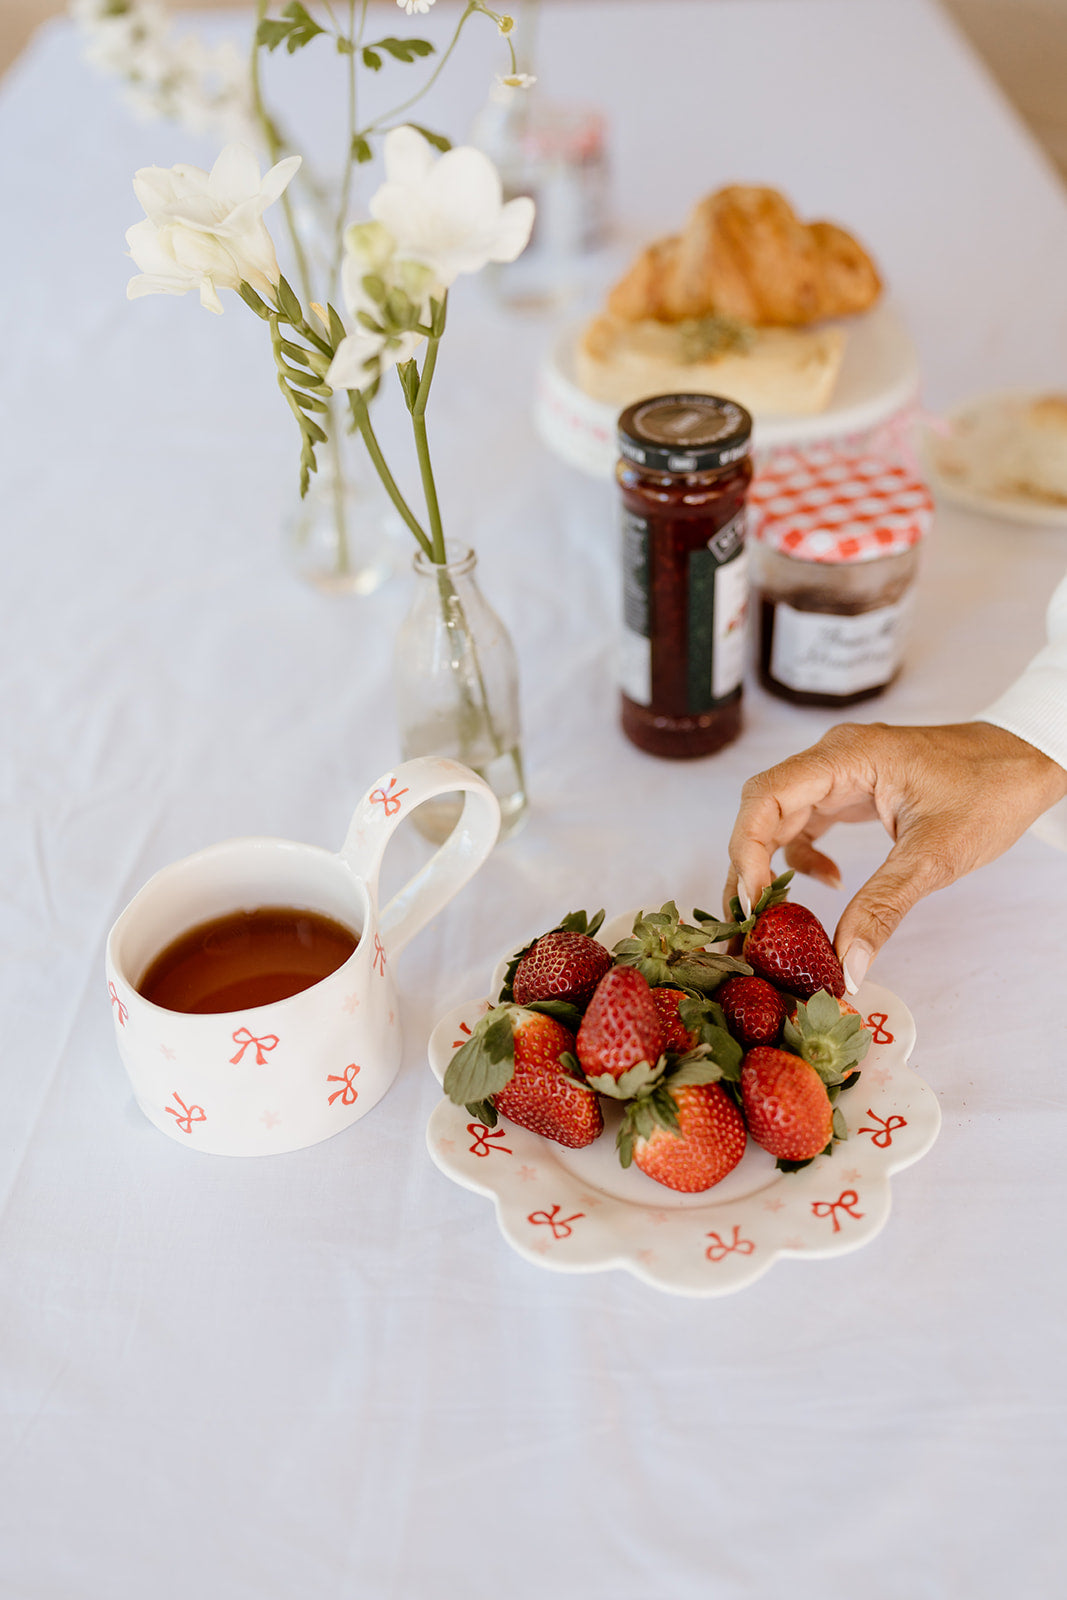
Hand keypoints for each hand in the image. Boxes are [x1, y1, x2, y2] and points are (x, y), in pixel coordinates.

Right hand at [726, 721, 1066, 990]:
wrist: (1028, 762)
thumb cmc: (991, 791)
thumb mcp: (935, 856)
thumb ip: (884, 908)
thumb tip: (846, 965)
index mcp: (846, 756)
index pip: (767, 797)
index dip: (749, 851)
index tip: (755, 904)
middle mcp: (832, 758)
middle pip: (763, 809)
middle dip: (749, 866)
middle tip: (749, 923)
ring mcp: (840, 773)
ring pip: (779, 818)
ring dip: (769, 866)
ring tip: (771, 918)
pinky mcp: (852, 790)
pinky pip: (806, 822)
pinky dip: (804, 858)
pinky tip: (830, 884)